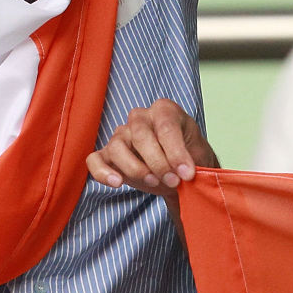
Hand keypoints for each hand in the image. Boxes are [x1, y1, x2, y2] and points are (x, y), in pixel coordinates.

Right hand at [86, 99, 219, 199]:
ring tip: (154, 182)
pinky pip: (94, 160)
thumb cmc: (190, 158)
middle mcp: (139, 118)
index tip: (187, 174)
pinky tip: (117, 183)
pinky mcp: (108, 155)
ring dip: (135, 169)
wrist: (182, 174)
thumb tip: (183, 174)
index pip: (165, 126)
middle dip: (158, 162)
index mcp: (164, 110)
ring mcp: (121, 136)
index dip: (176, 152)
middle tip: (173, 181)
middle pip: (140, 135)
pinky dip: (102, 172)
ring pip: (117, 147)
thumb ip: (190, 160)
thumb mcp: (198, 154)